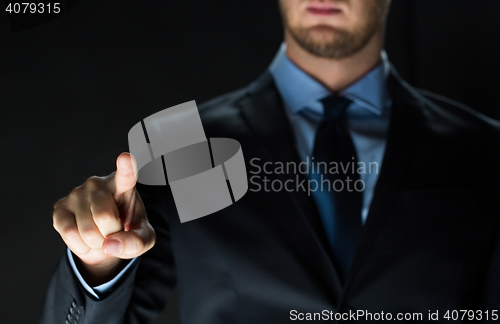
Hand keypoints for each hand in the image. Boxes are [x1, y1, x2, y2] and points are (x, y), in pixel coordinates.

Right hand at [52, 153, 155, 285]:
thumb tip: (111, 245)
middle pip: (104, 217)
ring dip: (97, 243)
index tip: (125, 158)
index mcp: (124, 185)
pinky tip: (85, 238)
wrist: (105, 238)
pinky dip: (81, 246)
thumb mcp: (143, 239)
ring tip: (100, 234)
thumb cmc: (127, 231)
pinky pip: (70, 234)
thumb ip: (136, 242)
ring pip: (87, 230)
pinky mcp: (60, 206)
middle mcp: (98, 183)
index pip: (126, 175)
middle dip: (111, 235)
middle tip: (114, 231)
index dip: (126, 167)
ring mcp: (77, 192)